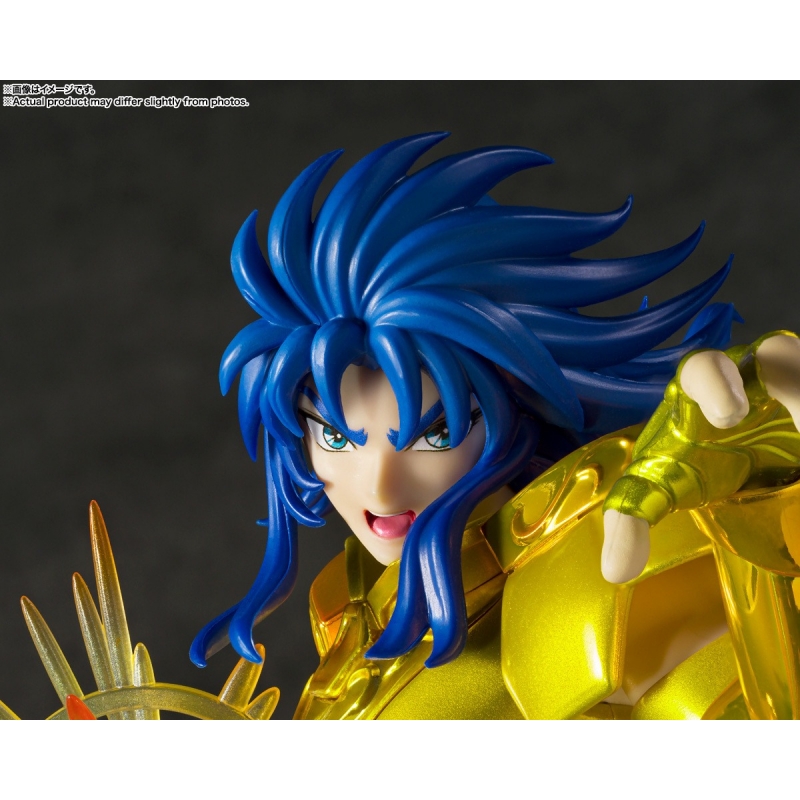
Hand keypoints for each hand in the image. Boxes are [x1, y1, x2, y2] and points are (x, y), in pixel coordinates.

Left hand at [601, 332, 799, 583]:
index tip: (729, 417)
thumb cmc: (683, 464)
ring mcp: (790, 386)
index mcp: (697, 391)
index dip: (718, 382)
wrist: (726, 466)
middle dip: (795, 381)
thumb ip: (630, 521)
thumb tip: (614, 572)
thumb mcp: (656, 489)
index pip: (704, 368)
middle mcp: (749, 376)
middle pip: (777, 354)